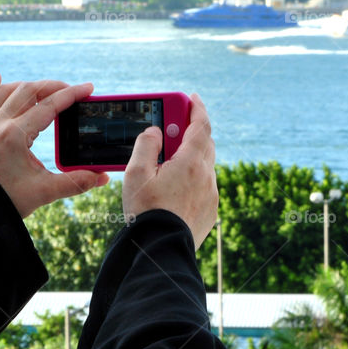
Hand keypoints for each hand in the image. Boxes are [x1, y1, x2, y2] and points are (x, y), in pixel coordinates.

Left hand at [0, 71, 108, 217]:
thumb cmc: (7, 201)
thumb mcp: (45, 192)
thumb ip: (76, 182)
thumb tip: (103, 177)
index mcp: (15, 135)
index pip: (48, 106)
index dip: (71, 95)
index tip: (88, 89)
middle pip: (28, 92)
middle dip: (53, 87)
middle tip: (72, 91)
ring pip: (5, 92)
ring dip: (27, 86)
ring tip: (44, 89)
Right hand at [122, 93, 217, 247]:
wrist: (161, 250)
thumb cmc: (146, 212)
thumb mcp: (136, 173)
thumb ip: (145, 145)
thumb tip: (154, 132)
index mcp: (191, 162)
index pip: (200, 125)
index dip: (195, 108)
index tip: (191, 98)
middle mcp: (207, 177)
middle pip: (204, 144)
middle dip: (190, 131)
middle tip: (174, 126)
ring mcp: (211, 195)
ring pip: (204, 166)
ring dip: (191, 157)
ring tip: (170, 160)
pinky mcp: (210, 211)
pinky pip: (204, 186)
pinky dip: (192, 178)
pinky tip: (175, 187)